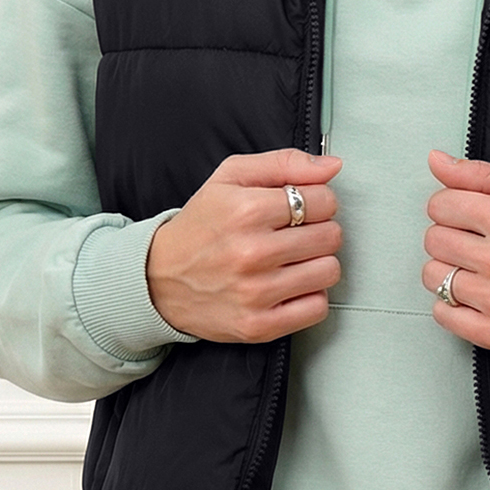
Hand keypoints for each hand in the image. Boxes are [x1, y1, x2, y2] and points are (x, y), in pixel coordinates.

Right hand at [146, 149, 342, 342]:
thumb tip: (332, 167)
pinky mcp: (259, 326)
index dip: (317, 201)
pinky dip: (309, 297)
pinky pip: (317, 308)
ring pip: (329, 271)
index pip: (324, 201)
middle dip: (318, 231)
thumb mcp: (231, 178)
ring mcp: (255, 293)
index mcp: (247, 210)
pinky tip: (288, 286)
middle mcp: (252, 252)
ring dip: (316, 264)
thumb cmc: (199, 226)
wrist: (157, 278)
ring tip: (291, 260)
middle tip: (293, 234)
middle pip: (331, 236)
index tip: (300, 209)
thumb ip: (284, 163)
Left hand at [422, 149, 489, 356]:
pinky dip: (451, 305)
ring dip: (448, 271)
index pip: (440, 205)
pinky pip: (443, 314)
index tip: (467, 217)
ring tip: (477, 270)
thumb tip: (436, 160)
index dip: (450, 208)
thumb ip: (481, 174)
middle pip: (433, 240)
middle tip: (476, 243)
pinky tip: (475, 296)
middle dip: (449, 237)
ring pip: (432, 276)